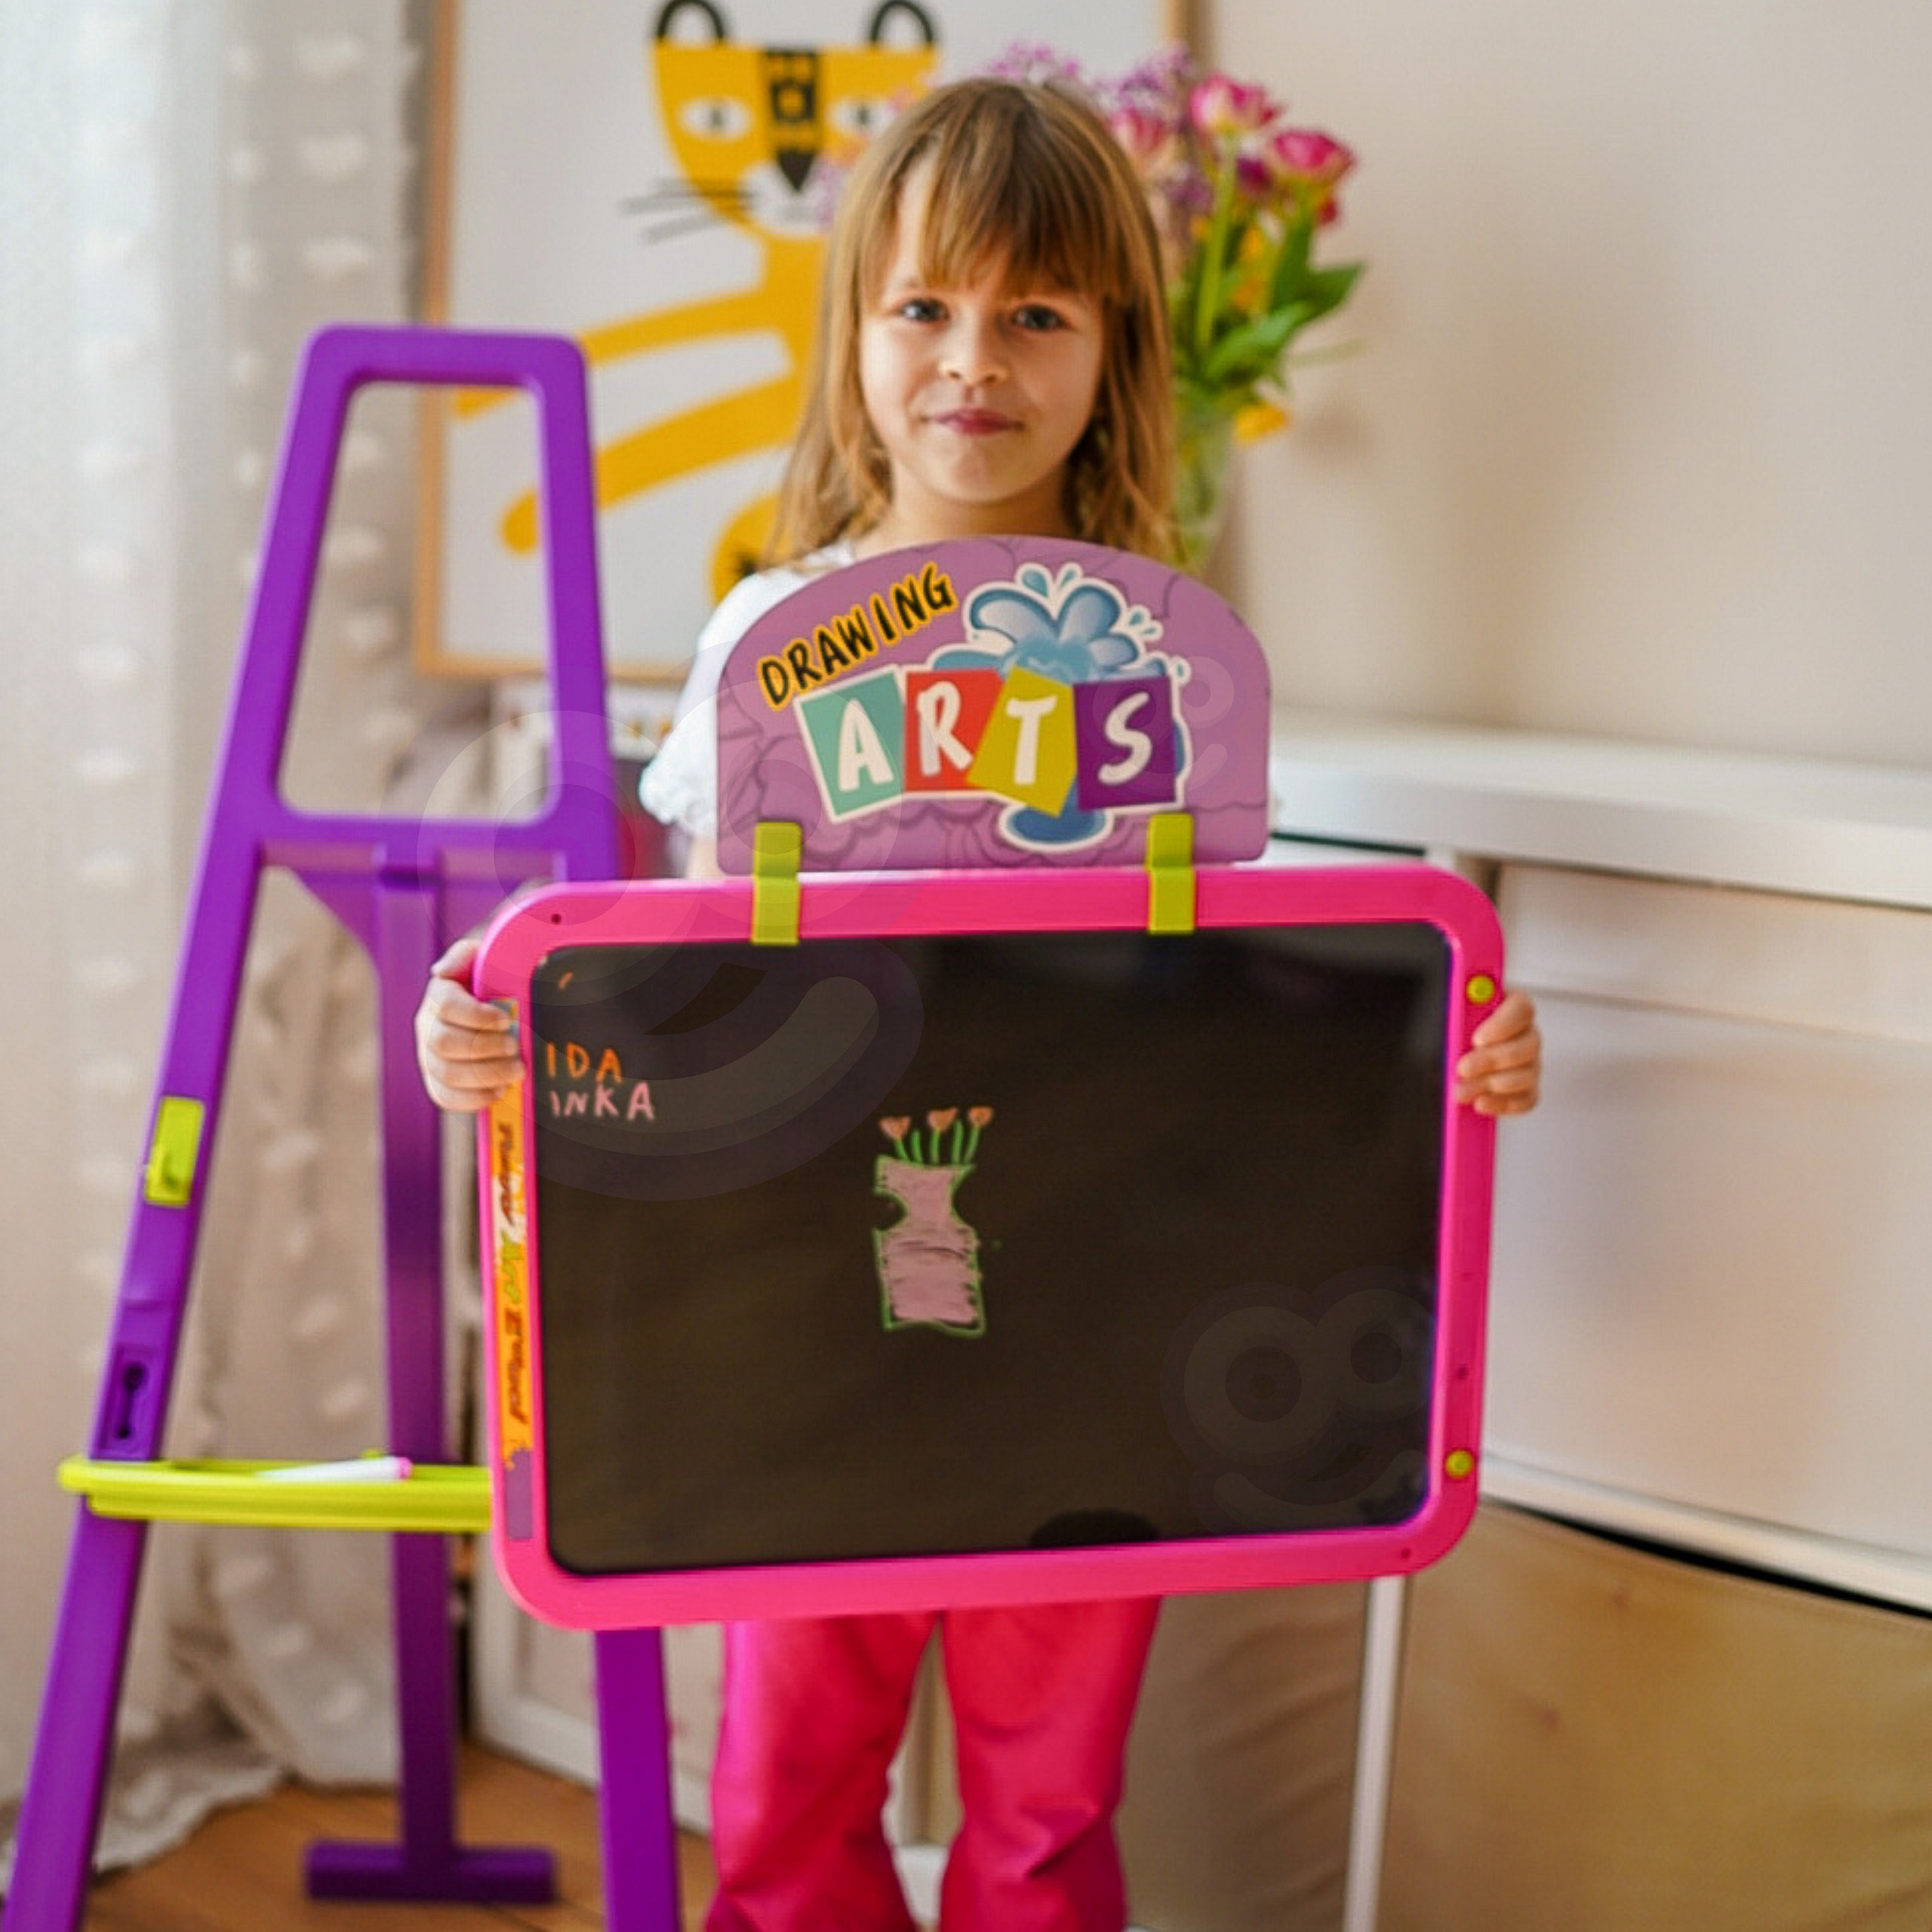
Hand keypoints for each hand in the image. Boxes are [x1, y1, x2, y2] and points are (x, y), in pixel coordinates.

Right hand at [414, 935, 520, 1113]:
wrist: (498, 1008)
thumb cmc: (494, 982)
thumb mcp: (484, 960)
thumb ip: (465, 955)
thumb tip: (441, 970)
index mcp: (439, 994)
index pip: (445, 1005)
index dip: (476, 1015)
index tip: (506, 1020)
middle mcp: (428, 1026)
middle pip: (444, 1043)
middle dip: (484, 1048)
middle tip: (514, 1048)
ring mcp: (429, 1057)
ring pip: (446, 1073)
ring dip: (485, 1074)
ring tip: (516, 1071)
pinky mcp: (438, 1083)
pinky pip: (447, 1098)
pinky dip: (475, 1099)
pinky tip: (500, 1091)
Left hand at [1455, 988, 1540, 1116]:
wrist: (1455, 1049)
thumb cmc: (1455, 1025)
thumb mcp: (1452, 1013)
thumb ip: (1458, 1014)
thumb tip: (1457, 1021)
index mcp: (1511, 1005)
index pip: (1521, 1009)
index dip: (1502, 1024)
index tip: (1477, 1039)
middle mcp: (1526, 1032)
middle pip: (1528, 1045)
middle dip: (1492, 1060)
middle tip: (1463, 1069)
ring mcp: (1531, 1061)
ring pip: (1527, 1075)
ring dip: (1492, 1085)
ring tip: (1462, 1091)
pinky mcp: (1527, 1087)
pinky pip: (1526, 1099)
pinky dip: (1502, 1103)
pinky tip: (1480, 1103)